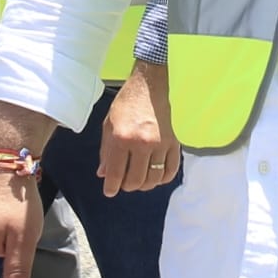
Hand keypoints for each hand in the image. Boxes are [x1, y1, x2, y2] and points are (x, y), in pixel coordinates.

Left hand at [98, 61, 179, 195]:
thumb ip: (106, 151)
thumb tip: (103, 173)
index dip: (111, 187)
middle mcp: (142, 143)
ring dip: (144, 185)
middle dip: (127, 186)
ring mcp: (160, 144)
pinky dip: (162, 178)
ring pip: (153, 179)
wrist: (150, 86)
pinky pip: (170, 171)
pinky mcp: (174, 143)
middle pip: (135, 180)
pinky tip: (155, 176)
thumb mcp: (109, 124)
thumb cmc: (127, 103)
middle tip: (123, 183)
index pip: (116, 172)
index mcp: (122, 137)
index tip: (110, 191)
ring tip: (138, 180)